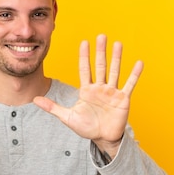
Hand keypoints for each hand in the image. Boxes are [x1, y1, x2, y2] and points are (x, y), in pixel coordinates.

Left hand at [33, 34, 143, 157]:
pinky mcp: (123, 99)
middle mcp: (100, 88)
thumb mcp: (67, 117)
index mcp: (87, 90)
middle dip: (100, 51)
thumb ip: (52, 107)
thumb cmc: (87, 128)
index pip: (85, 69)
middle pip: (100, 66)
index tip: (84, 42)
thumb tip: (34, 99)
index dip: (84, 56)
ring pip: (114, 71)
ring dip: (116, 58)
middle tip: (101, 36)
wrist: (103, 139)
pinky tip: (139, 63)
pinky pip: (129, 84)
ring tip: (118, 44)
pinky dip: (134, 74)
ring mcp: (112, 92)